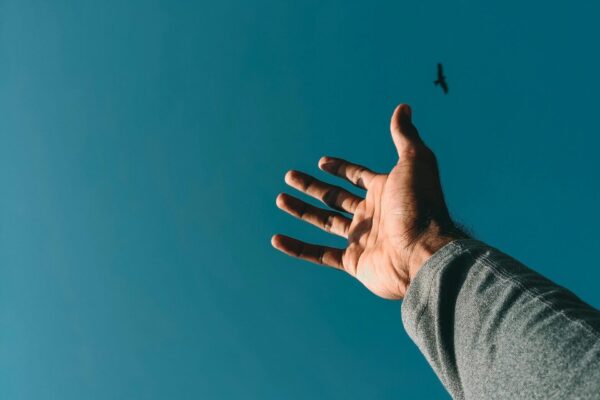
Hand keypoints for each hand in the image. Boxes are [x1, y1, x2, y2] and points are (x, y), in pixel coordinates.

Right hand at [271, 104, 464, 298]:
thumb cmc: (421, 206)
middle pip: (335, 198)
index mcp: (384, 191)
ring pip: (324, 222)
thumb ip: (404, 136)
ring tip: (280, 199)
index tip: (321, 162)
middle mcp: (372, 214)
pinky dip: (297, 248)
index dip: (339, 167)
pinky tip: (277, 239)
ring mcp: (362, 239)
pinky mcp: (354, 262)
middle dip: (312, 186)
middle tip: (289, 176)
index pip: (357, 176)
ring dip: (301, 210)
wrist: (424, 252)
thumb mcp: (415, 162)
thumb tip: (403, 107)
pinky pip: (320, 255)